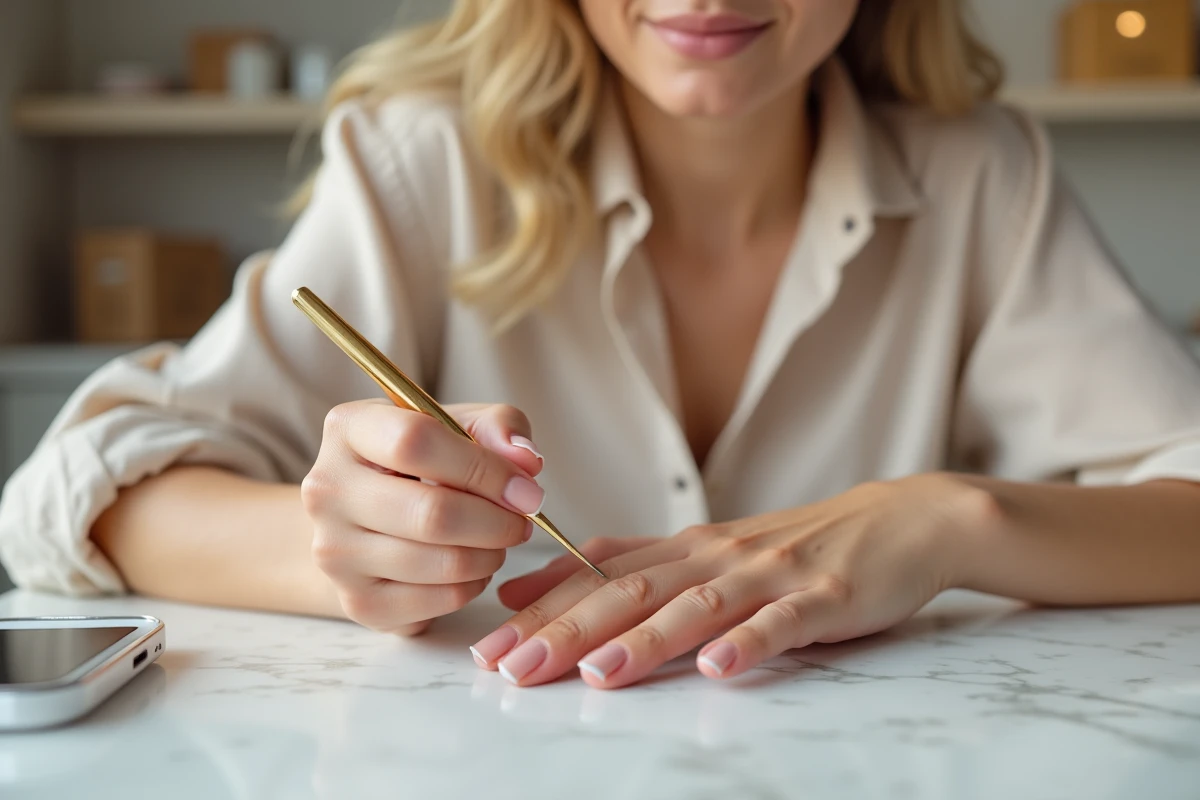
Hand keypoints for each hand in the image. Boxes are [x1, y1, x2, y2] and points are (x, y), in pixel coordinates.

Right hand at [302, 400, 546, 635]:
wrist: (364, 521)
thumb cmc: (421, 463)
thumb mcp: (459, 425)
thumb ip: (498, 426)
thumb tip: (526, 460)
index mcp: (348, 429)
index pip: (416, 441)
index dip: (483, 467)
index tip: (524, 488)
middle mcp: (327, 490)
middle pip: (432, 513)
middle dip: (497, 521)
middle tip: (522, 522)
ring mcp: (335, 552)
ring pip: (442, 563)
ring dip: (491, 554)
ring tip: (498, 540)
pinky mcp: (357, 602)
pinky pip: (440, 600)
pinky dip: (473, 585)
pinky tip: (472, 566)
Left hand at [470, 474, 984, 686]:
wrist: (901, 520)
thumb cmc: (799, 544)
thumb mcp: (715, 550)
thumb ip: (641, 565)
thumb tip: (553, 586)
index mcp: (690, 549)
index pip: (604, 572)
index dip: (545, 604)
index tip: (491, 635)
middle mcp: (718, 556)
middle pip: (633, 592)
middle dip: (568, 630)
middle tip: (514, 666)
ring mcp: (770, 575)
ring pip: (697, 606)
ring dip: (645, 639)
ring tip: (598, 671)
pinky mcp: (823, 597)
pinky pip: (783, 623)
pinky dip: (749, 642)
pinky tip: (719, 667)